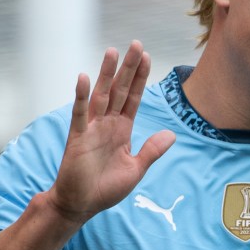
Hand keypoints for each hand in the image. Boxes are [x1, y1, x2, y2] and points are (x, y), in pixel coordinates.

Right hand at [47, 41, 175, 225]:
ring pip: (101, 95)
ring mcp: (92, 128)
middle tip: (136, 44)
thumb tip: (171, 134)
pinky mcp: (78, 138)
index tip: (148, 57)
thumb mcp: (136, 169)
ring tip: (112, 51)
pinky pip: (80, 114)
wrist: (81, 205)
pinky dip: (81, 96)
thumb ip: (152, 150)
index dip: (141, 78)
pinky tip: (84, 78)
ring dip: (106, 74)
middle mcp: (107, 124)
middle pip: (119, 89)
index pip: (133, 98)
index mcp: (122, 129)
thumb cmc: (106, 188)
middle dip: (128, 68)